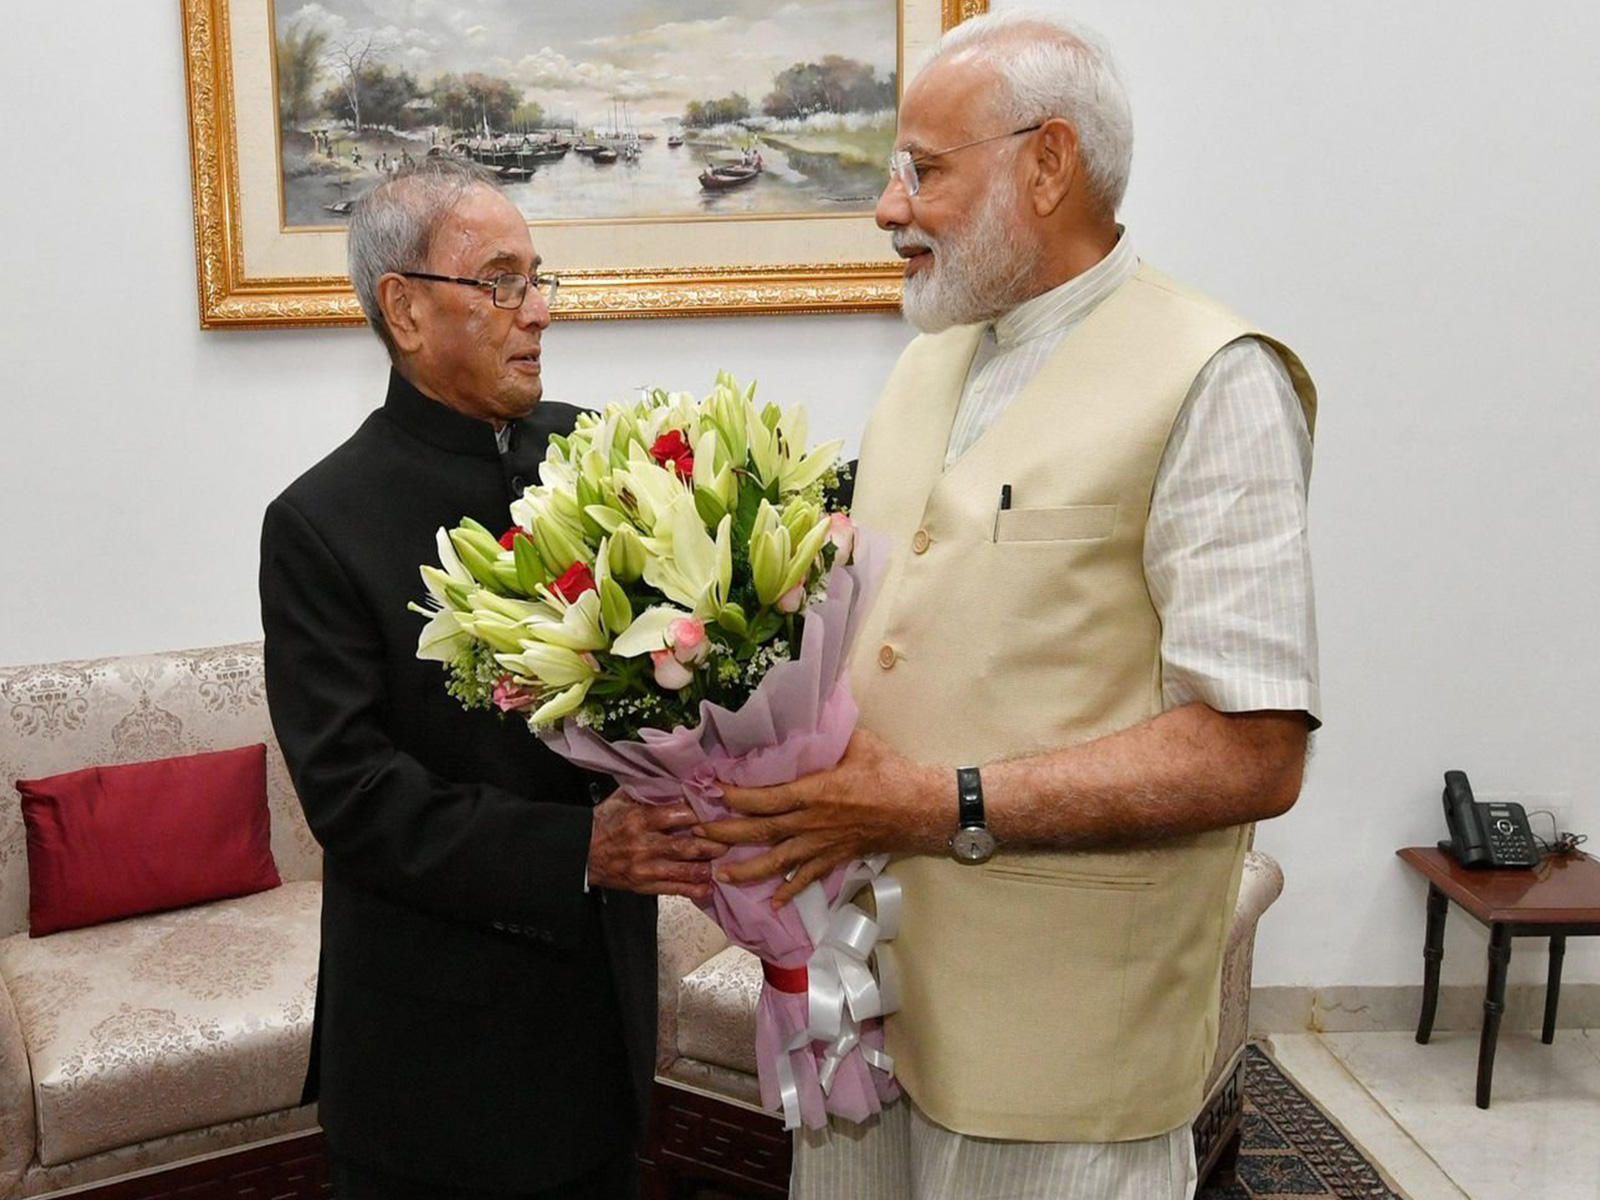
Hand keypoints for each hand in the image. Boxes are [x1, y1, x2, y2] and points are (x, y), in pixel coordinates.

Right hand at [587, 792, 725, 900]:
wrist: (581, 853)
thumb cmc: (604, 822)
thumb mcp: (622, 799)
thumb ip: (650, 791)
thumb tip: (678, 780)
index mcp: (639, 819)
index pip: (677, 815)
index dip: (700, 813)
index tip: (716, 810)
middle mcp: (644, 845)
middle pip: (686, 845)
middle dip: (712, 843)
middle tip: (731, 837)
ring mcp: (646, 868)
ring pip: (684, 870)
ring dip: (708, 866)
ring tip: (724, 859)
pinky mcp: (645, 886)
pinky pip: (674, 890)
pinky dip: (694, 889)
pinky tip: (709, 886)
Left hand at [700, 729, 948, 904]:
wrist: (920, 808)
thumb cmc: (890, 772)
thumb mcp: (858, 742)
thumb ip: (829, 733)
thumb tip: (809, 710)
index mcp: (815, 792)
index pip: (765, 798)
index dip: (735, 797)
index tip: (712, 792)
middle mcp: (812, 823)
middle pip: (761, 832)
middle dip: (726, 835)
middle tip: (698, 835)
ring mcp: (822, 845)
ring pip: (777, 861)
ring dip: (746, 870)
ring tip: (720, 876)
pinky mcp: (836, 857)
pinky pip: (808, 878)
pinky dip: (788, 890)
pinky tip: (772, 901)